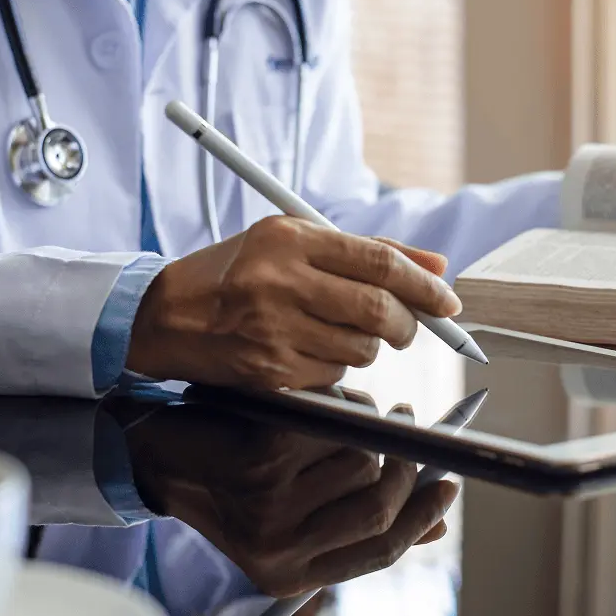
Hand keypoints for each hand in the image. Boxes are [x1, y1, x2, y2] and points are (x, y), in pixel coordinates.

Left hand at [116, 394, 458, 597]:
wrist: (154, 453)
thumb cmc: (229, 478)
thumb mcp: (292, 513)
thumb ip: (355, 521)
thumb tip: (435, 527)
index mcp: (291, 573)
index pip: (379, 552)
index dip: (423, 518)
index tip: (449, 487)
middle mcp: (279, 549)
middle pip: (377, 508)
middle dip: (401, 464)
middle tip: (403, 425)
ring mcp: (268, 505)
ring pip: (357, 462)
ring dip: (365, 426)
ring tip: (347, 409)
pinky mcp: (258, 459)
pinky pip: (329, 426)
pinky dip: (337, 405)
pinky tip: (322, 399)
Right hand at [125, 216, 459, 389]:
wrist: (167, 316)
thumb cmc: (237, 271)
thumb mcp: (293, 241)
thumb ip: (367, 250)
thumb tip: (437, 266)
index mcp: (289, 239)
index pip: (379, 262)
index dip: (424, 285)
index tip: (447, 301)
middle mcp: (280, 282)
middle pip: (379, 310)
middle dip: (408, 324)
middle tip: (406, 327)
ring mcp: (272, 331)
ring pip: (361, 350)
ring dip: (368, 347)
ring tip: (339, 331)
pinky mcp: (268, 371)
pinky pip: (333, 376)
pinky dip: (336, 367)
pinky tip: (307, 350)